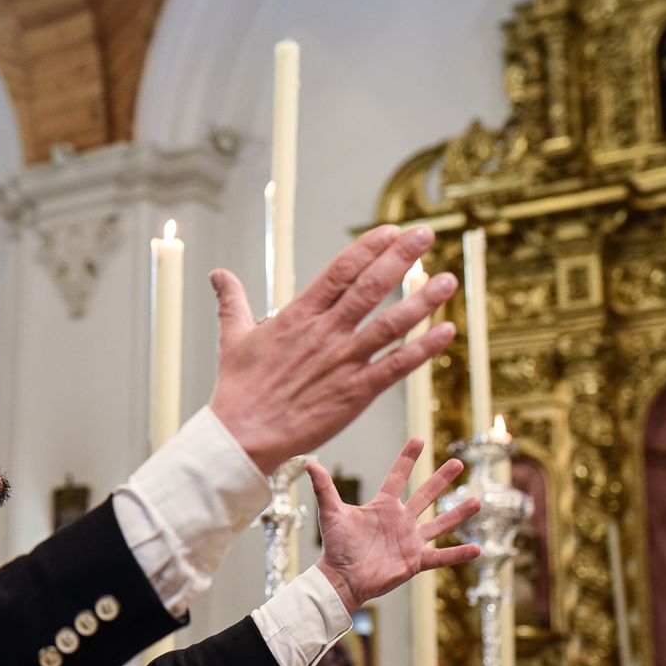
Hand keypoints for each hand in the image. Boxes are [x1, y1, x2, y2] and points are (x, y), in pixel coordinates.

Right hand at [208, 225, 456, 473]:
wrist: (242, 435)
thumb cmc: (237, 389)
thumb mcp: (232, 338)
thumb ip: (232, 301)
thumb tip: (217, 274)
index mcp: (297, 315)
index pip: (340, 270)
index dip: (369, 247)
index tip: (392, 231)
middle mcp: (325, 333)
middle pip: (371, 286)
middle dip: (402, 257)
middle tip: (426, 235)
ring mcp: (342, 361)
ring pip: (390, 323)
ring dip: (422, 300)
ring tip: (447, 280)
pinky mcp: (355, 392)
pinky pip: (396, 366)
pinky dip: (423, 349)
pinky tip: (445, 332)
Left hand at [310, 438, 480, 612]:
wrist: (341, 578)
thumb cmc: (336, 546)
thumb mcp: (332, 513)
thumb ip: (324, 488)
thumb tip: (309, 463)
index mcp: (383, 507)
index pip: (398, 477)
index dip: (407, 459)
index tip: (419, 440)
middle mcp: (400, 521)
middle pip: (425, 495)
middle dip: (441, 479)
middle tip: (458, 462)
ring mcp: (410, 541)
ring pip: (439, 523)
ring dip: (458, 513)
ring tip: (477, 501)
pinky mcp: (415, 561)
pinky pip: (441, 556)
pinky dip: (458, 554)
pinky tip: (478, 549)